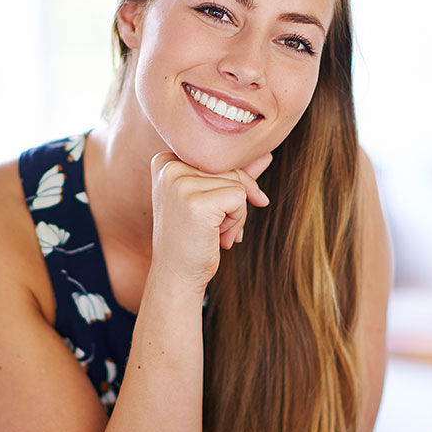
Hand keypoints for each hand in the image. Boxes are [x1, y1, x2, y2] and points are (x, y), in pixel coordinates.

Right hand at [149, 151, 271, 289]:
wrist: (177, 276)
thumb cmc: (193, 239)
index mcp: (165, 161)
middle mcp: (168, 167)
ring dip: (236, 214)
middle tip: (215, 228)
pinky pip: (240, 198)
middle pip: (229, 169)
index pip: (218, 158)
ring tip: (213, 233)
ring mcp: (180, 183)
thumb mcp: (210, 200)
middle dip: (233, 201)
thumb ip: (233, 175)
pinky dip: (237, 221)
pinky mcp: (196, 202)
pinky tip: (217, 238)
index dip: (227, 185)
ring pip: (237, 184)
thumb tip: (266, 154)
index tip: (210, 212)